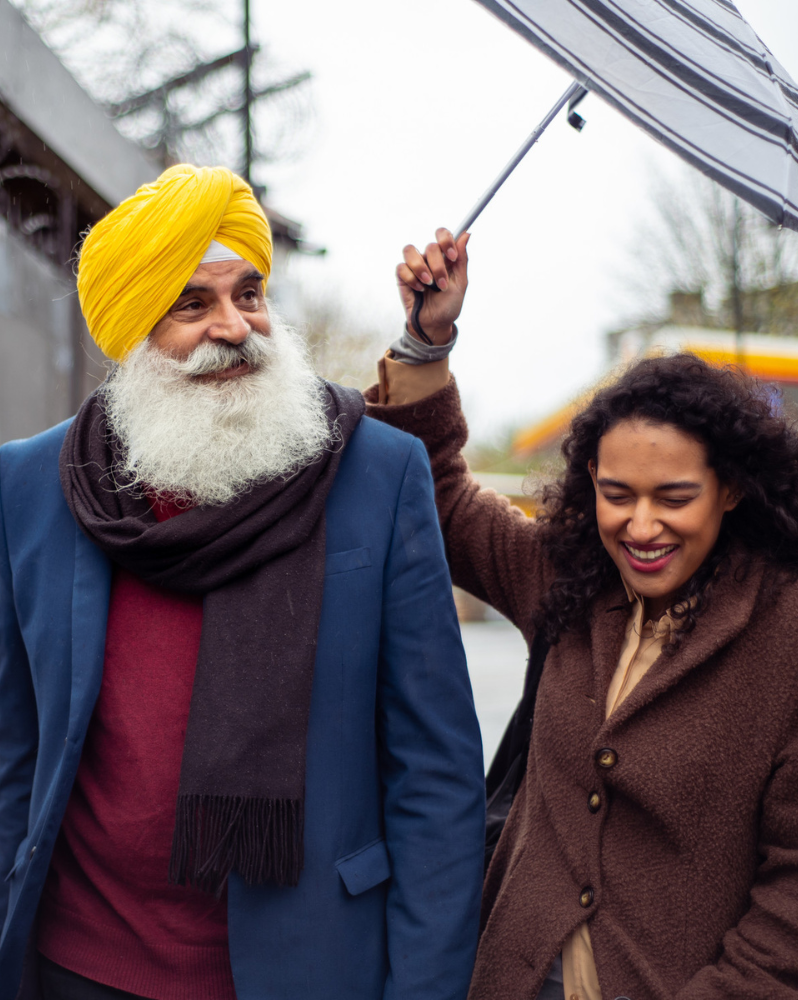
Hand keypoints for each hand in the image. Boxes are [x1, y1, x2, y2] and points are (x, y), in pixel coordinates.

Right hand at [396, 228, 468, 344]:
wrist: (434, 324)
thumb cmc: (448, 305)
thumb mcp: (460, 283)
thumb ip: (462, 259)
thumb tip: (466, 234)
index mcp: (444, 257)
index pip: (442, 234)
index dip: (446, 240)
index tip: (452, 257)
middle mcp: (429, 259)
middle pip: (430, 246)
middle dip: (438, 267)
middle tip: (442, 284)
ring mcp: (415, 266)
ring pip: (411, 251)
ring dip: (421, 269)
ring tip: (428, 284)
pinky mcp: (402, 276)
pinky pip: (402, 267)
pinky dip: (412, 279)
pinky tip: (418, 289)